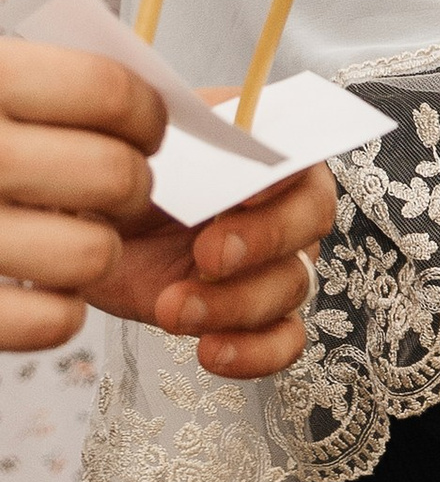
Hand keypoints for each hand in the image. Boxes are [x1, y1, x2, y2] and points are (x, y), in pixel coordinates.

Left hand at [0, 45, 327, 375]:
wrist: (85, 230)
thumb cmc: (120, 177)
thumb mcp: (136, 145)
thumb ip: (177, 137)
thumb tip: (201, 129)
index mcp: (260, 149)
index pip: (301, 153)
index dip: (282, 176)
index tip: (239, 193)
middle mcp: (279, 204)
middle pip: (311, 222)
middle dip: (262, 241)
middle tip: (206, 255)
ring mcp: (270, 264)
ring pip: (293, 286)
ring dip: (237, 303)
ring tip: (173, 308)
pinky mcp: (250, 317)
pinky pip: (282, 340)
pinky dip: (255, 352)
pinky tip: (211, 352)